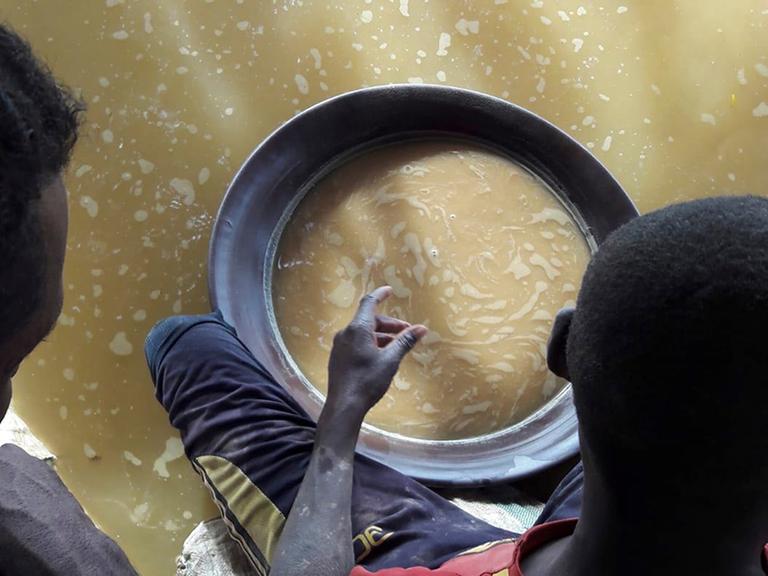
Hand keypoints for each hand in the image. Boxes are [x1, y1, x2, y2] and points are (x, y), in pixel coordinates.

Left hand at [326, 286, 426, 419]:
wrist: (344, 405)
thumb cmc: (368, 380)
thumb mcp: (390, 360)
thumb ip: (405, 342)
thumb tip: (421, 329)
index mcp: (357, 329)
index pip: (369, 303)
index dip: (380, 295)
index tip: (389, 291)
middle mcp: (345, 333)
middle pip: (369, 320)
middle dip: (389, 325)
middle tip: (406, 333)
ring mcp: (339, 346)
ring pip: (363, 333)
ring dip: (381, 336)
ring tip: (397, 347)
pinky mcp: (338, 358)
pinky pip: (356, 343)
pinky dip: (371, 344)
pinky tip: (381, 357)